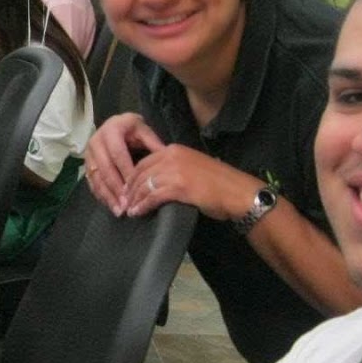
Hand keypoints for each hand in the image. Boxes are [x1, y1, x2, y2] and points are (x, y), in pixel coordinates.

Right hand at [83, 112, 165, 213]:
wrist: (114, 125)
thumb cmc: (132, 129)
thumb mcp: (143, 130)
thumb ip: (153, 144)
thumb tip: (165, 161)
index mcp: (111, 130)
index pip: (118, 154)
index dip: (126, 172)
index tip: (137, 188)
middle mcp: (96, 141)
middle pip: (105, 168)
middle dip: (116, 188)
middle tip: (127, 205)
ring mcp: (88, 154)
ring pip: (97, 178)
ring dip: (108, 196)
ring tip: (119, 211)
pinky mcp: (86, 164)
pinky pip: (92, 182)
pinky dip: (101, 195)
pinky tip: (111, 206)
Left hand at [121, 143, 263, 220]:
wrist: (237, 192)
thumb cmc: (218, 182)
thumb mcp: (193, 166)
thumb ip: (174, 168)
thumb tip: (158, 180)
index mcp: (174, 149)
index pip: (144, 161)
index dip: (132, 176)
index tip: (127, 189)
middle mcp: (172, 156)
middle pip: (141, 172)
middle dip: (129, 188)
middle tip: (123, 201)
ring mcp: (175, 171)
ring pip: (145, 185)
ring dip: (134, 199)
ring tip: (128, 209)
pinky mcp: (178, 187)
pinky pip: (152, 196)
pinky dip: (143, 205)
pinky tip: (138, 212)